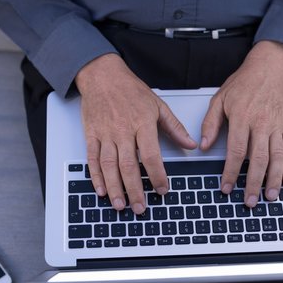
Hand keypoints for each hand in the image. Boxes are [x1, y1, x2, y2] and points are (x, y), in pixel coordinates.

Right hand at [75, 54, 196, 213]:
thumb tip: (190, 144)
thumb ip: (174, 127)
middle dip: (135, 190)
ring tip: (121, 205)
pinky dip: (96, 176)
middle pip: (128, 166)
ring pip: (109, 166)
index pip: (151, 155)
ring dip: (115, 188)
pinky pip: (93, 159)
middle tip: (140, 208)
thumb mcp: (158, 105)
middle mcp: (123, 130)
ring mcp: (105, 134)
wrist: (102, 75)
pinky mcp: (92, 135)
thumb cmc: (130, 89)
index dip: (157, 175)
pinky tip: (101, 190)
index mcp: (142, 123)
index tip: (163, 189)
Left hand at [200, 41, 282, 206]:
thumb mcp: (220, 99)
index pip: (236, 151)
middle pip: (258, 159)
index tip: (226, 187)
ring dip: (274, 179)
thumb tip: (202, 146)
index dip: (230, 172)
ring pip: (277, 157)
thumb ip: (210, 123)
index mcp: (242, 117)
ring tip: (270, 196)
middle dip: (253, 183)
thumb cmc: (244, 83)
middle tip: (250, 201)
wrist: (270, 66)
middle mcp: (262, 123)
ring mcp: (277, 125)